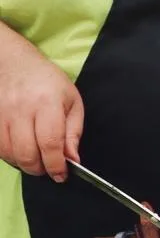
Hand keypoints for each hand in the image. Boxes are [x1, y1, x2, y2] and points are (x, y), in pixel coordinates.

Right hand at [0, 29, 83, 180]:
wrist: (15, 63)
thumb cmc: (47, 82)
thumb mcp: (71, 102)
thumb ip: (73, 133)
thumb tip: (72, 159)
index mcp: (47, 103)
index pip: (50, 143)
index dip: (56, 165)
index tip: (61, 174)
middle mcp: (21, 109)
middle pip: (27, 154)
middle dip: (40, 169)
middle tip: (49, 168)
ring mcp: (2, 115)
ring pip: (10, 154)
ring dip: (24, 164)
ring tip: (36, 158)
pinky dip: (10, 156)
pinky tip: (21, 149)